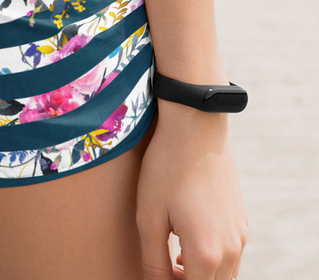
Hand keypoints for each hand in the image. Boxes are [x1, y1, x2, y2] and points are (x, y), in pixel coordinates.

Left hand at [136, 106, 246, 277]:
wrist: (196, 127)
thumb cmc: (167, 169)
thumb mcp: (149, 216)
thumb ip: (153, 262)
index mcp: (206, 254)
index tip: (155, 273)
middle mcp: (231, 251)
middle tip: (163, 268)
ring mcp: (240, 236)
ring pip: (225, 276)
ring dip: (201, 276)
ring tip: (174, 258)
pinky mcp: (242, 222)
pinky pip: (231, 256)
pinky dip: (212, 261)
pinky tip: (188, 241)